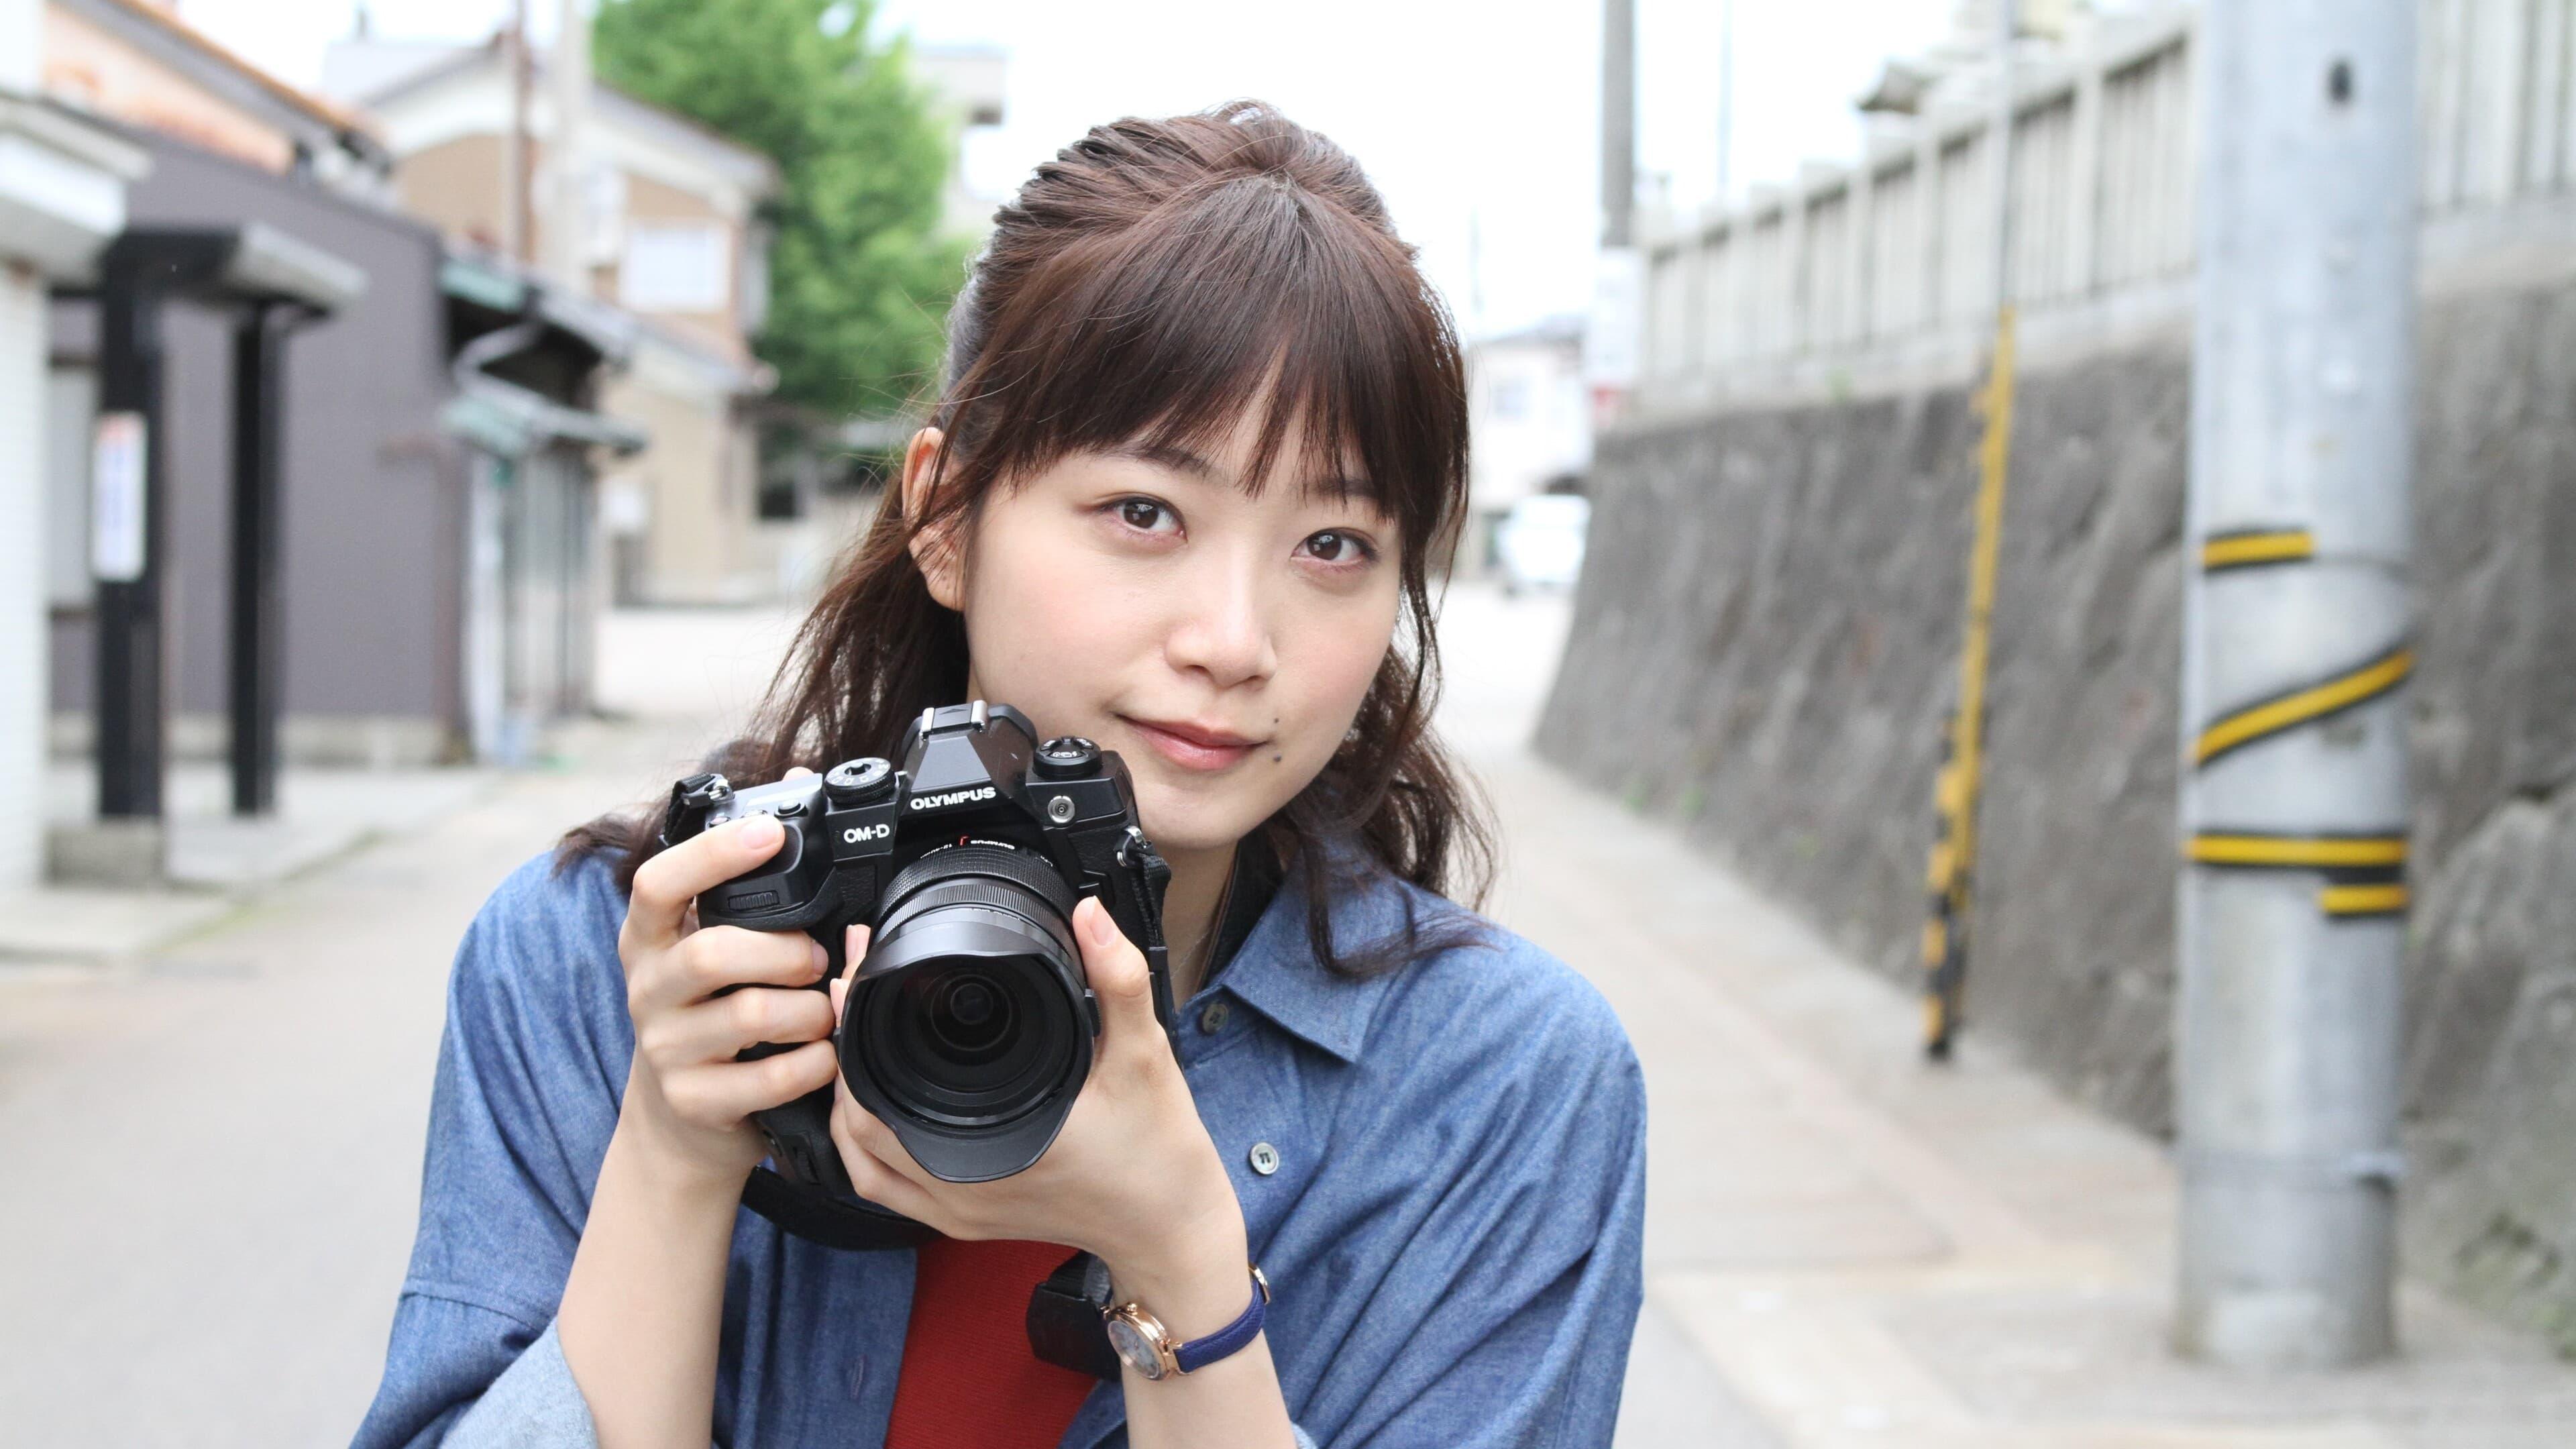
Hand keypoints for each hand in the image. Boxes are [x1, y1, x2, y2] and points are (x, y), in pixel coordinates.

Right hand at [614, 783, 838, 1190]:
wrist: (680, 1118)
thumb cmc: (710, 1012)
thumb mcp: (709, 948)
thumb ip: (743, 888)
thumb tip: (797, 786)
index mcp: (648, 938)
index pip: (657, 883)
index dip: (712, 854)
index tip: (769, 833)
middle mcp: (647, 989)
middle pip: (712, 953)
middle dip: (784, 951)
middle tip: (816, 958)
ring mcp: (665, 1048)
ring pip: (750, 1014)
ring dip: (808, 1009)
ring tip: (822, 1010)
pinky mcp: (693, 1099)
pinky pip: (770, 1078)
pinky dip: (813, 1063)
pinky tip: (821, 1055)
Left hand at [828, 897, 1251, 1330]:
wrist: (1170, 1226)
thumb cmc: (1158, 1152)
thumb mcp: (1145, 1056)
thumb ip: (1118, 980)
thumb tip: (1089, 915)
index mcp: (993, 1146)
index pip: (881, 1085)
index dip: (858, 1020)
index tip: (862, 965)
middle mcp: (961, 1189)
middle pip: (853, 1118)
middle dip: (844, 1045)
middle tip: (854, 983)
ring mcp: (956, 1212)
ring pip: (859, 1159)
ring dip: (844, 1098)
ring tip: (854, 1035)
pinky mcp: (962, 1221)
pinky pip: (883, 1187)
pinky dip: (863, 1146)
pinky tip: (872, 1104)